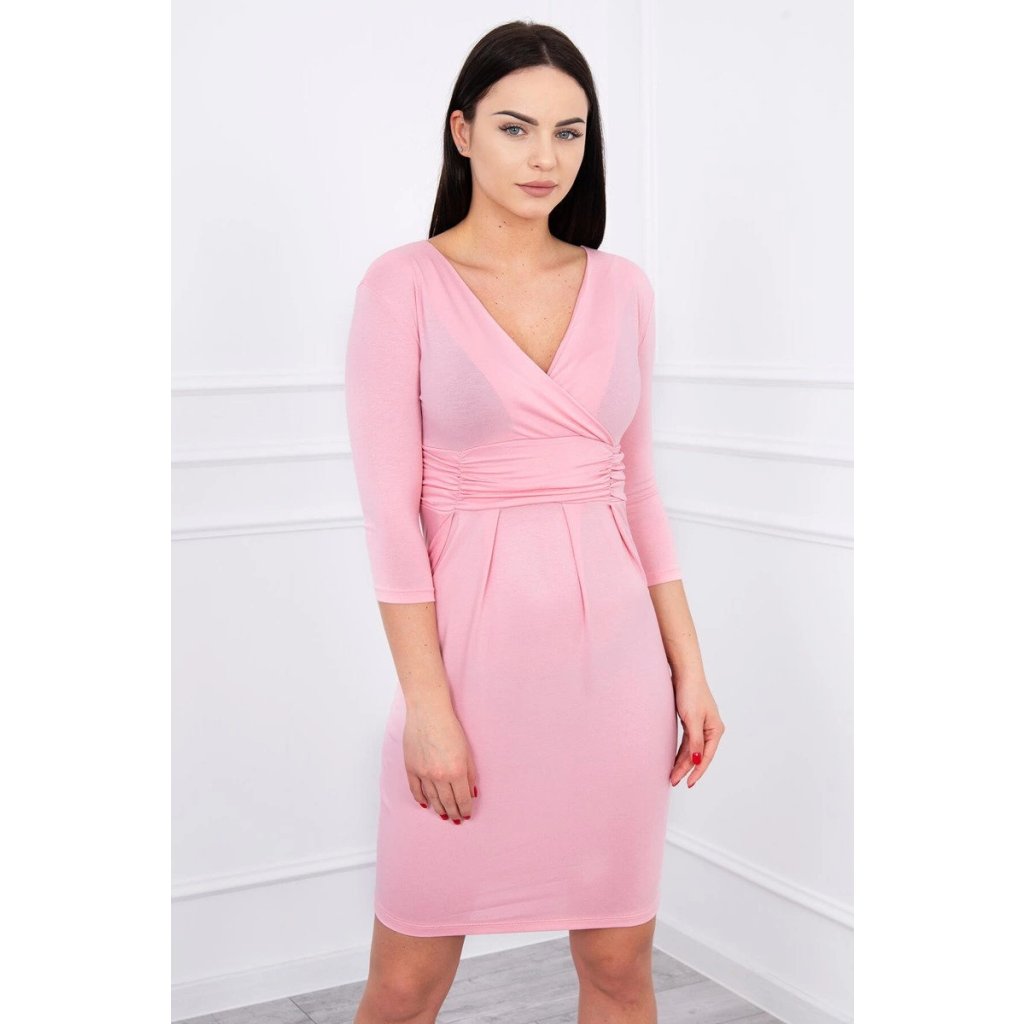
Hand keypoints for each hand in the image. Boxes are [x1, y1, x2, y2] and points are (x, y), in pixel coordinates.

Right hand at [403, 702, 477, 823]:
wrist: (428, 712)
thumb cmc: (450, 728)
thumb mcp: (467, 751)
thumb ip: (470, 774)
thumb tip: (471, 793)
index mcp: (456, 771)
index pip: (462, 799)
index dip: (465, 809)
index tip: (467, 815)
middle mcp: (439, 776)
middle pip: (447, 803)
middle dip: (454, 813)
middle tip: (457, 820)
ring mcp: (423, 773)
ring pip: (431, 799)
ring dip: (439, 809)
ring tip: (444, 815)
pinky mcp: (411, 768)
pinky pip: (416, 790)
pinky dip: (421, 799)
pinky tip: (426, 805)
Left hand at [669, 675, 724, 787]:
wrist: (685, 672)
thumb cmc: (691, 693)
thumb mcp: (693, 720)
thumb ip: (695, 742)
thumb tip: (698, 761)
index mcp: (715, 730)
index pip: (707, 757)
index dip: (697, 772)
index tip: (688, 784)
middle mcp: (710, 730)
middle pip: (698, 754)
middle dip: (687, 769)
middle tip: (674, 781)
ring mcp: (701, 726)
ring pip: (692, 749)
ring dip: (683, 762)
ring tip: (673, 775)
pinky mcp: (692, 721)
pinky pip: (687, 742)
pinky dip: (682, 751)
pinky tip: (675, 759)